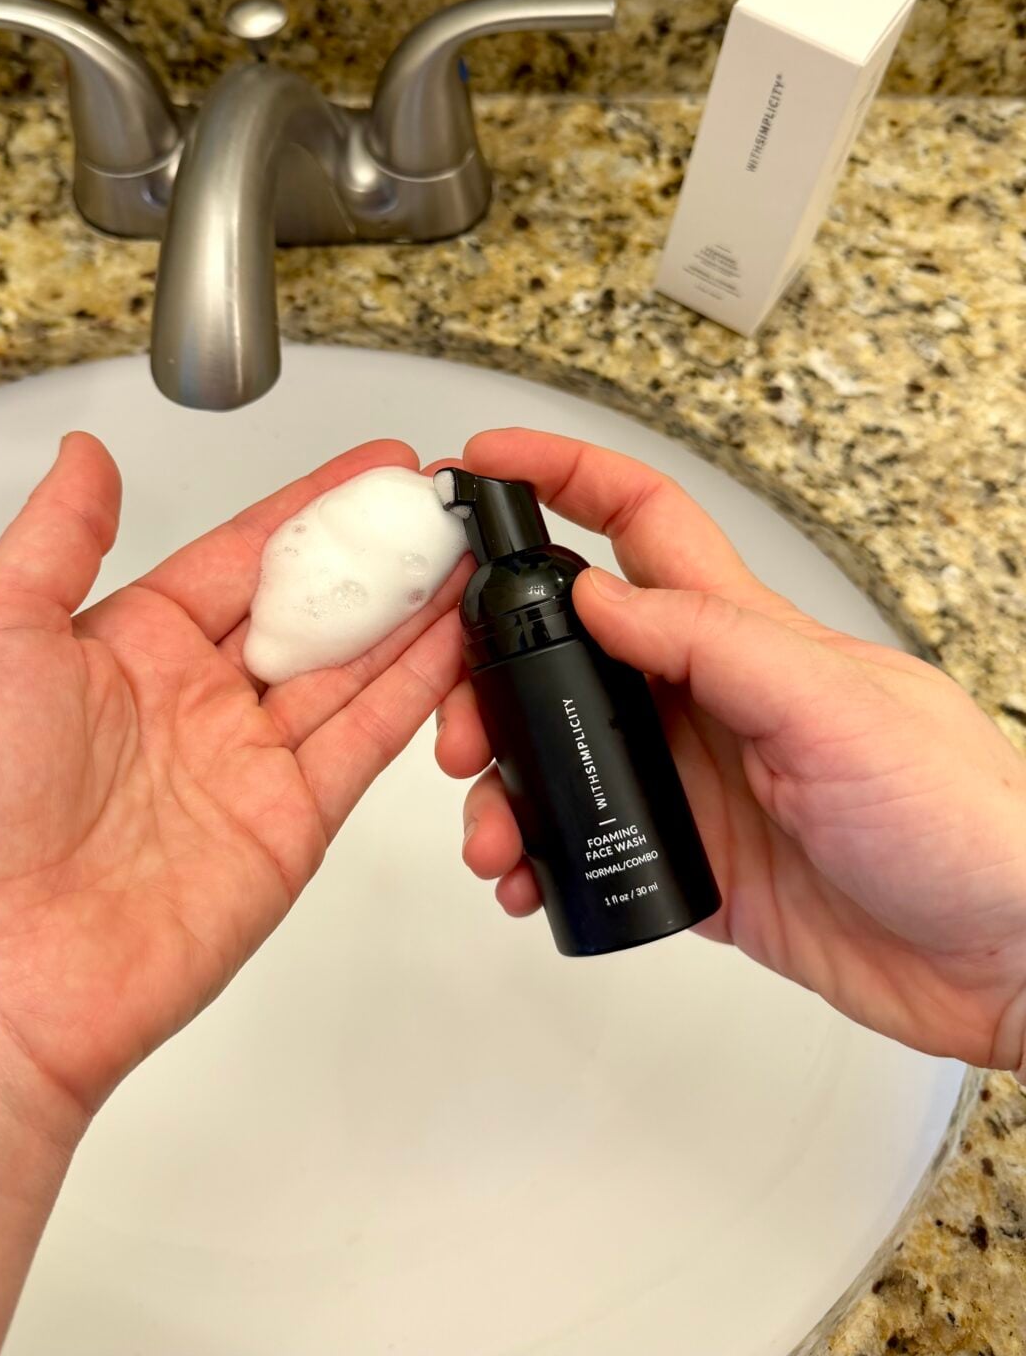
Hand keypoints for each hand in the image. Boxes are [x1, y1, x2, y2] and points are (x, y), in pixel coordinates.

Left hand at [0, 432, 463, 1354]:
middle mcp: (193, 701)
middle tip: (440, 502)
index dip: (311, 508)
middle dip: (377, 553)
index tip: (373, 469)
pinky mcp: (289, 825)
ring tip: (470, 551)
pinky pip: (367, 739)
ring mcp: (246, 763)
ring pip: (353, 665)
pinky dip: (418, 687)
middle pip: (310, 606)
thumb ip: (57, 538)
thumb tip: (86, 455)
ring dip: (414, 609)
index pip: (241, 555)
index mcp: (125, 646)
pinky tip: (456, 634)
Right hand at [435, 428, 1025, 1072]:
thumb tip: (597, 594)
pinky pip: (591, 839)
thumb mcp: (833, 707)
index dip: (563, 476)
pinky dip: (542, 851)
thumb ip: (712, 644)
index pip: (639, 521)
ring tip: (486, 826)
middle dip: (490, 664)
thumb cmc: (959, 818)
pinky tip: (523, 876)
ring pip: (564, 749)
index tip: (485, 463)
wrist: (1003, 958)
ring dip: (506, 776)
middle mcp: (705, 697)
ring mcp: (696, 778)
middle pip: (568, 645)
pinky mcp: (695, 860)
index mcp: (743, 635)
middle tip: (451, 713)